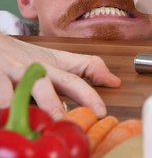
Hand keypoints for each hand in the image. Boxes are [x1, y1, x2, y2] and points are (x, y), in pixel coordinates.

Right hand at [0, 33, 120, 118]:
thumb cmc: (28, 55)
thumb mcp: (59, 59)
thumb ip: (87, 67)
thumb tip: (114, 81)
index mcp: (52, 65)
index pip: (73, 79)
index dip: (88, 94)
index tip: (100, 111)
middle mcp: (33, 68)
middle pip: (44, 85)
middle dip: (52, 103)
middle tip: (60, 119)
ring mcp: (12, 73)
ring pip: (17, 90)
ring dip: (24, 105)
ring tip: (33, 122)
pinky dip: (3, 104)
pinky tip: (6, 115)